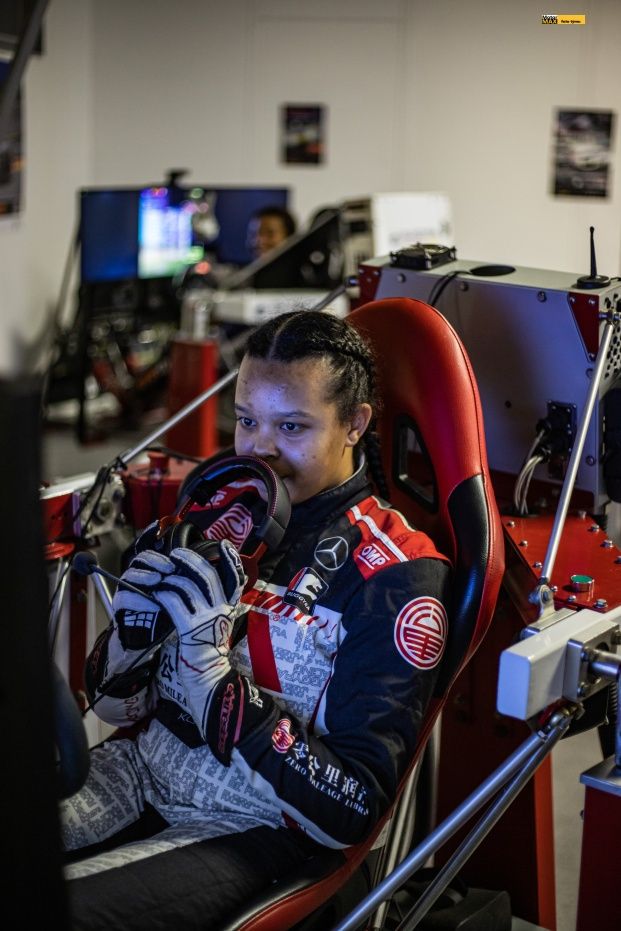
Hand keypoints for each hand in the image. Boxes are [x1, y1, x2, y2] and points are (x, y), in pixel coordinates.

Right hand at [112, 558, 174, 651]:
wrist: (148, 638)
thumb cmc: (163, 614)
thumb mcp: (173, 597)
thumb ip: (178, 585)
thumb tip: (193, 572)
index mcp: (147, 572)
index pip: (150, 556)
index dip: (161, 558)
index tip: (174, 565)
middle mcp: (134, 578)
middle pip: (139, 561)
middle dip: (154, 563)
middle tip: (168, 571)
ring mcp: (125, 590)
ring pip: (129, 575)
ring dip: (145, 577)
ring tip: (158, 582)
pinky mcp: (119, 605)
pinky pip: (125, 597)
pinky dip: (140, 600)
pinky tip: (153, 604)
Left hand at [120, 541, 245, 735]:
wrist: (208, 678)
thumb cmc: (206, 651)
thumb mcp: (215, 624)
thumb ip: (212, 605)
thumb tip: (198, 584)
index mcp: (228, 608)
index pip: (234, 577)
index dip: (230, 559)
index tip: (224, 545)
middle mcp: (221, 610)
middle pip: (208, 575)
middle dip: (190, 560)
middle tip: (177, 554)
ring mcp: (207, 619)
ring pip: (188, 585)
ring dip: (170, 577)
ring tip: (161, 576)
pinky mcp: (191, 629)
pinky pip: (175, 602)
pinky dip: (163, 594)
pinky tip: (156, 593)